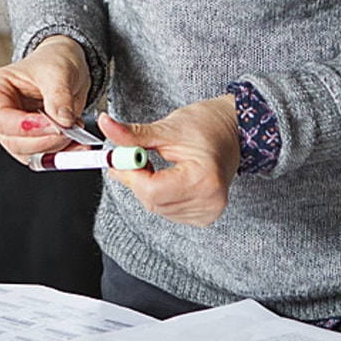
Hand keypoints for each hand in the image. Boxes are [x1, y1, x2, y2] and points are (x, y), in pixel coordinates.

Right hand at [0, 35, 90, 161]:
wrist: (66, 65)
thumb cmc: (54, 61)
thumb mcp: (58, 72)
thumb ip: (59, 97)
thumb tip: (63, 122)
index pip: (0, 118)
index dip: (25, 127)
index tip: (53, 125)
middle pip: (13, 141)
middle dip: (44, 141)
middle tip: (70, 132)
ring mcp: (12, 130)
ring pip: (28, 153)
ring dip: (54, 150)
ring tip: (77, 134)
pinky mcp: (29, 140)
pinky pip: (42, 155)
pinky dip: (60, 154)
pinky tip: (77, 144)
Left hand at [99, 97, 240, 227]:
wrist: (235, 130)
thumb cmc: (208, 125)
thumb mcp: (168, 128)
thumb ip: (133, 134)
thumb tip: (106, 126)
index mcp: (204, 179)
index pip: (152, 191)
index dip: (131, 174)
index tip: (121, 157)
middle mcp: (209, 200)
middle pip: (152, 201)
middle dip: (137, 179)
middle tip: (134, 157)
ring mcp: (209, 211)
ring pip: (157, 208)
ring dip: (148, 187)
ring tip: (158, 165)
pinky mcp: (206, 216)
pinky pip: (168, 211)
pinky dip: (161, 195)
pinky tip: (170, 178)